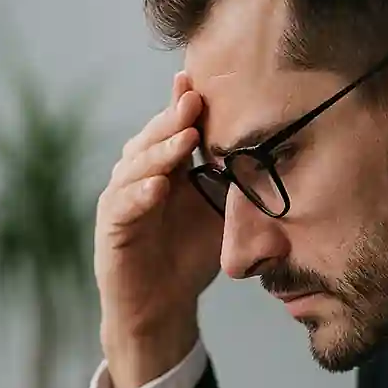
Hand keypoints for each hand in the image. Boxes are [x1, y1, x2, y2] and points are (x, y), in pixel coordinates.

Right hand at [96, 71, 223, 387]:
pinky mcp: (111, 228)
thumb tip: (276, 155)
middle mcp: (139, 176)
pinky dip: (140, 194)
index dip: (183, 105)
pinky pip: (124, 206)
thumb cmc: (190, 257)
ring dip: (160, 150)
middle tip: (194, 99)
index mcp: (166, 167)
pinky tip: (159, 185)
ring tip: (184, 137)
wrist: (162, 307)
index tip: (200, 81)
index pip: (173, 129)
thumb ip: (234, 185)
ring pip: (136, 165)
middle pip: (153, 138)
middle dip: (173, 118)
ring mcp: (121, 199)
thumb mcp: (220, 215)